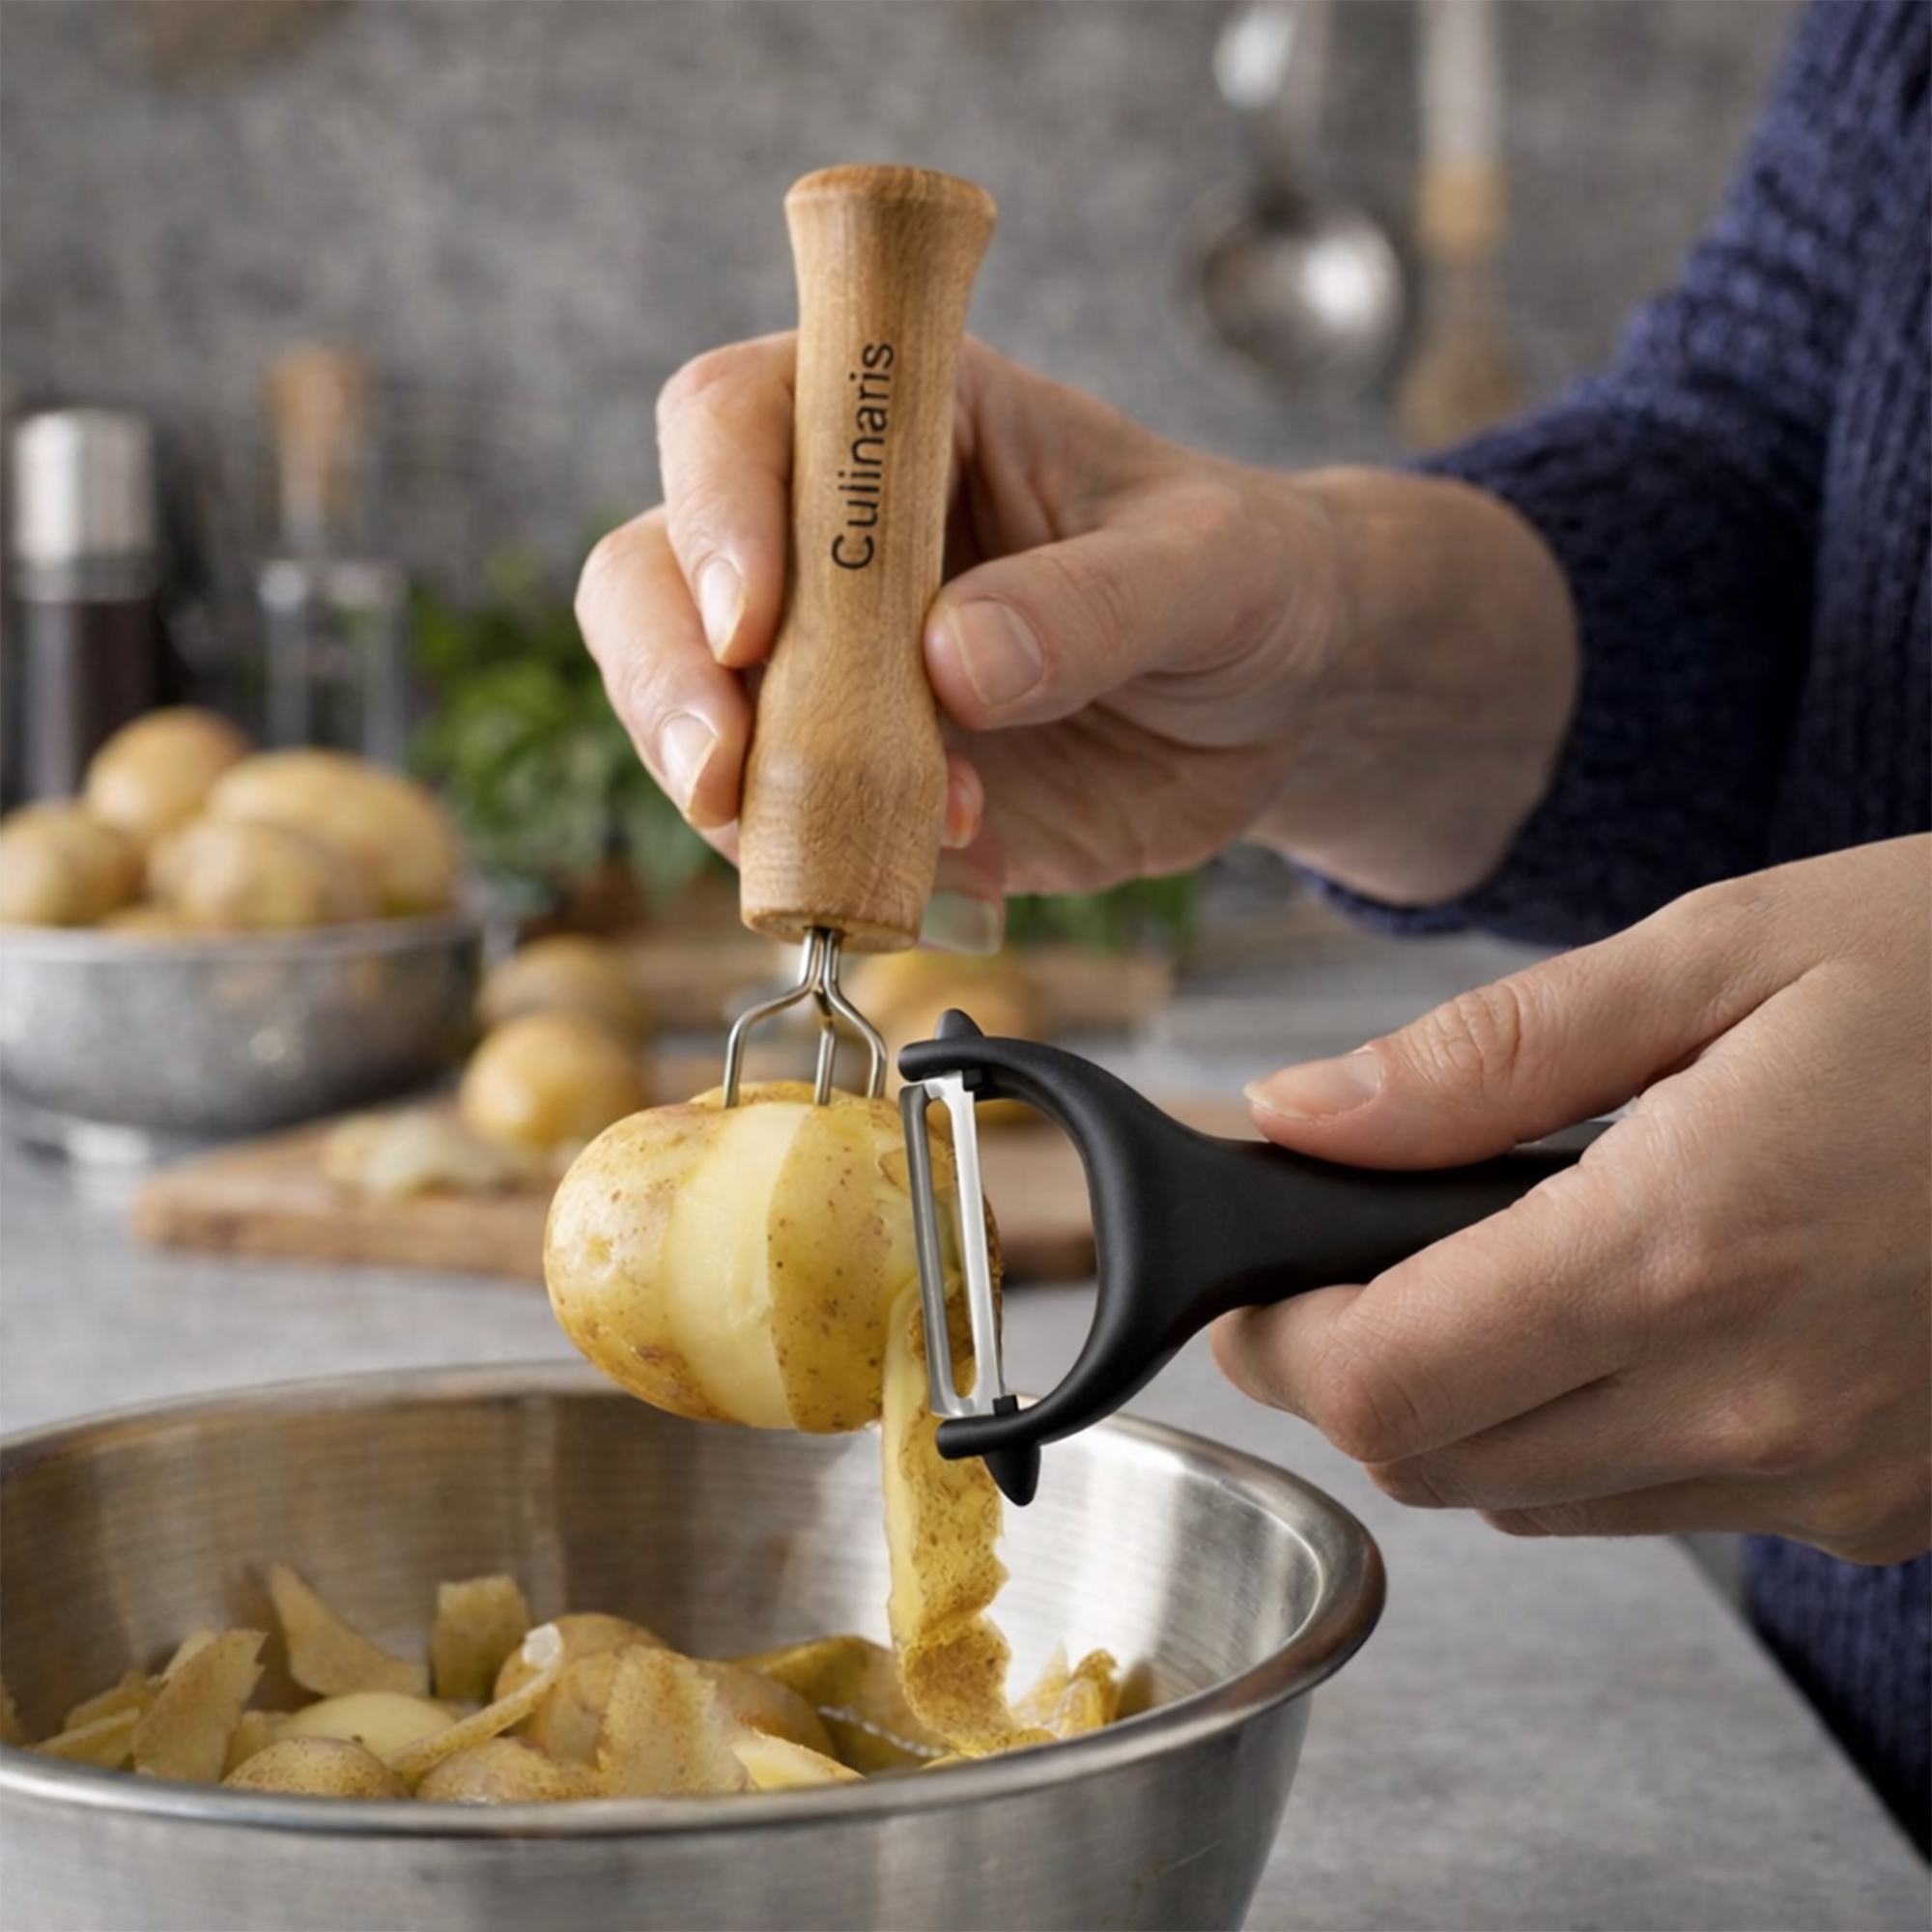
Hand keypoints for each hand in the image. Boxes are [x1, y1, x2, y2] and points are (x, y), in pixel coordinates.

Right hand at [575, 336, 1577, 942]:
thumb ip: (1093, 604)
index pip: (744, 419)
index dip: (718, 511)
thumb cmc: (1242, 581)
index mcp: (907, 423)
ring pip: (681, 704)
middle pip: (655, 572)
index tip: (754, 623)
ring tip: (838, 841)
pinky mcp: (847, 774)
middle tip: (723, 773)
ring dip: (724, 787)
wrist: (1272, 701)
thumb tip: (954, 663)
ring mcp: (823, 663)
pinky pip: (769, 819)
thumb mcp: (1212, 569)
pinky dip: (803, 857)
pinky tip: (903, 867)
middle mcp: (830, 536)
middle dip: (670, 676)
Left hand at [1214, 837, 1931, 1564]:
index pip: (1382, 1380)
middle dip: (1355, 1367)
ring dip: (1471, 1402)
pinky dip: (1595, 1430)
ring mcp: (1832, 1473)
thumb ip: (1485, 1055)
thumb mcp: (1724, 950)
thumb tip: (1301, 1115)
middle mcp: (1756, 1398)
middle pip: (1435, 1459)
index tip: (1253, 1272)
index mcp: (1687, 1246)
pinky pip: (1662, 1504)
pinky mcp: (1886, 1503)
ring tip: (1503, 1265)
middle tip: (1356, 1251)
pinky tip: (1642, 1313)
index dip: (1276, 1336)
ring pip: (1537, 1497)